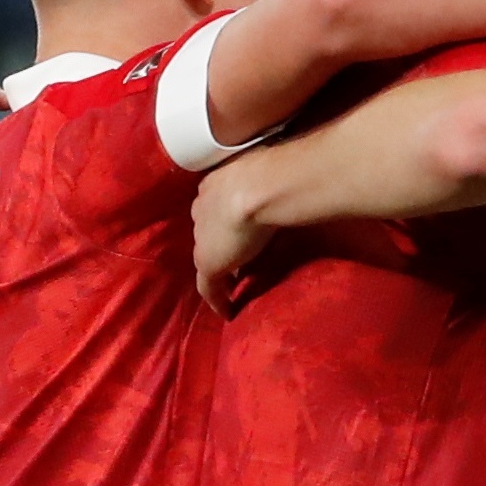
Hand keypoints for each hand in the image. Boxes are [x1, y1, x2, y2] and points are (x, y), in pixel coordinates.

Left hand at [193, 158, 276, 309]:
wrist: (258, 188)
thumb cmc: (268, 173)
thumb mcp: (264, 175)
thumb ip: (265, 185)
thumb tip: (284, 189)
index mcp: (213, 186)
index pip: (215, 209)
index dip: (224, 223)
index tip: (237, 234)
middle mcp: (201, 211)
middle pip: (208, 233)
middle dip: (220, 245)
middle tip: (236, 262)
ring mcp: (202, 239)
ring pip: (208, 258)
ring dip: (220, 271)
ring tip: (233, 287)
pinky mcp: (208, 264)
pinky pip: (209, 288)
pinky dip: (217, 301)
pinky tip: (228, 312)